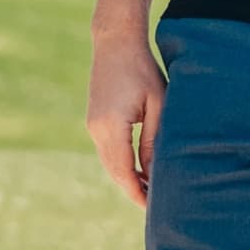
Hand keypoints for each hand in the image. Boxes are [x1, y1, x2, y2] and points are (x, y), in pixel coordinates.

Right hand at [84, 37, 167, 204]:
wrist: (115, 42)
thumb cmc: (143, 70)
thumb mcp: (157, 104)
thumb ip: (154, 139)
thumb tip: (154, 172)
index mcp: (111, 127)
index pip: (124, 171)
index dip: (137, 192)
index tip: (153, 207)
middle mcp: (96, 129)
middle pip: (114, 171)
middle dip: (133, 190)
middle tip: (155, 205)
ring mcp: (92, 125)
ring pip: (109, 163)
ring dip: (127, 177)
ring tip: (150, 190)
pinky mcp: (94, 120)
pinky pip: (107, 150)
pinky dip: (121, 163)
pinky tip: (138, 168)